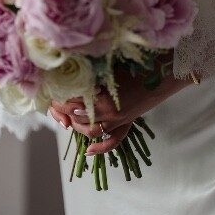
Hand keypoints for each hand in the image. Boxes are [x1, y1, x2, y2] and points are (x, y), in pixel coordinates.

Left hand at [48, 61, 184, 155]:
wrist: (163, 72)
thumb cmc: (136, 63)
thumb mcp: (110, 66)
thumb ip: (92, 72)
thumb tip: (71, 70)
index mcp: (102, 95)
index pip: (72, 100)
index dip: (59, 97)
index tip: (52, 91)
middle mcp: (108, 111)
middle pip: (78, 116)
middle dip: (63, 111)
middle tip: (55, 104)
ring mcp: (118, 119)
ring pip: (90, 131)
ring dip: (77, 126)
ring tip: (69, 119)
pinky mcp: (127, 122)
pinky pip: (113, 141)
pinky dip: (100, 148)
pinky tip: (88, 152)